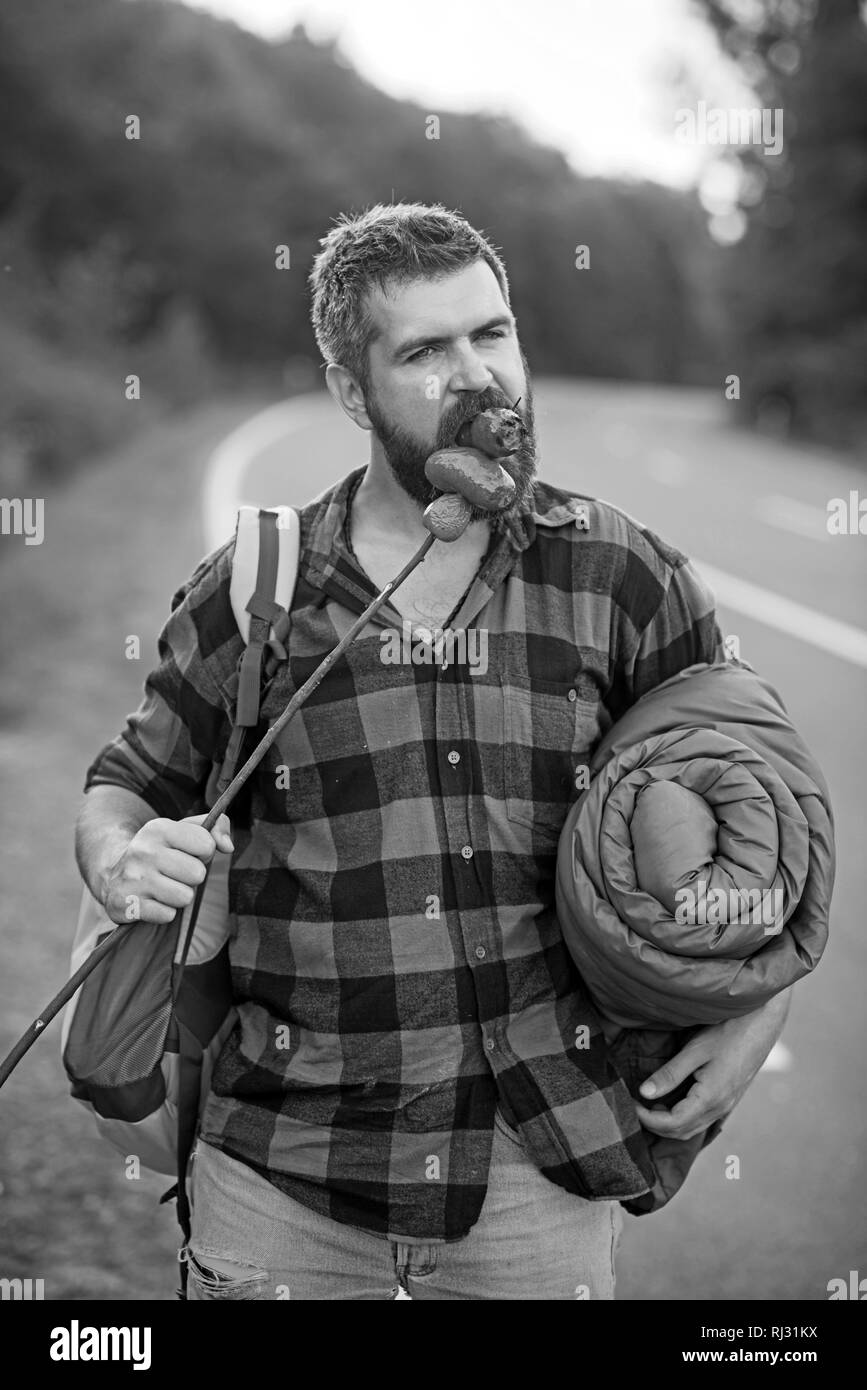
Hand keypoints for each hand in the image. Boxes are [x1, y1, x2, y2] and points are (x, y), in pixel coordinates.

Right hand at [101, 813, 232, 925]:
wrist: (113, 876)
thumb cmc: (161, 852)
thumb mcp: (184, 831)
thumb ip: (216, 827)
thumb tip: (228, 846)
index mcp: (159, 828)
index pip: (206, 844)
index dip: (204, 852)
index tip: (189, 853)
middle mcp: (143, 851)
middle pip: (198, 873)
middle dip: (192, 877)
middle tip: (175, 874)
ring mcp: (133, 878)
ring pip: (185, 897)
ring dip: (179, 896)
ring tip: (164, 888)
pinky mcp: (126, 904)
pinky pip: (167, 915)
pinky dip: (164, 912)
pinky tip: (152, 901)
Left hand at [633, 990, 791, 1140]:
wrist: (762, 1024)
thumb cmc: (729, 1032)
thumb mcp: (695, 1050)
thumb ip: (670, 1074)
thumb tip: (644, 1093)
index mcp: (710, 1098)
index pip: (672, 1123)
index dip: (647, 1118)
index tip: (629, 1103)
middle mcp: (719, 1108)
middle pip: (681, 1131)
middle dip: (654, 1124)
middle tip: (634, 1106)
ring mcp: (726, 1105)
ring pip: (692, 1128)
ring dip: (667, 1123)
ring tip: (648, 1104)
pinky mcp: (728, 1099)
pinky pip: (701, 1119)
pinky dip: (681, 1117)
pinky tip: (670, 1101)